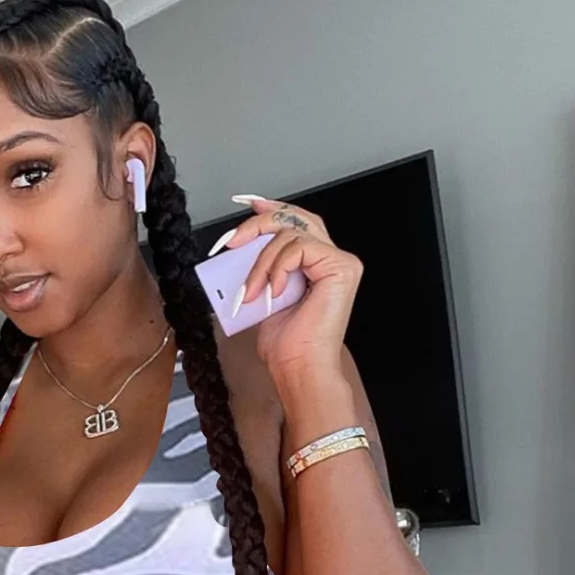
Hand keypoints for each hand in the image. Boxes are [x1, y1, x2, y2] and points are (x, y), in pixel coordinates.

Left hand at [208, 195, 363, 376]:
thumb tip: (240, 247)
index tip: (247, 206)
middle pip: (294, 218)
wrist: (298, 369)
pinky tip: (271, 292)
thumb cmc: (286, 345)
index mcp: (316, 265)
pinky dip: (276, 267)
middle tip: (233, 242)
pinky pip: (298, 247)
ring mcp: (340, 261)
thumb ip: (262, 268)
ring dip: (261, 262)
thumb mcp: (264, 295)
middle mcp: (332, 259)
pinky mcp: (341, 266)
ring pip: (290, 232)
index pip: (295, 223)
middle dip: (259, 224)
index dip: (271, 209)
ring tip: (251, 292)